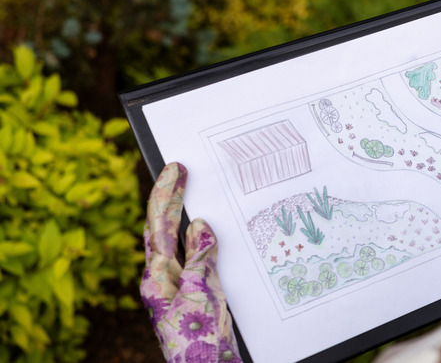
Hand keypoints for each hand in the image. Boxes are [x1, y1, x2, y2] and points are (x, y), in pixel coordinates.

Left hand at [140, 163, 241, 361]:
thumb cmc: (197, 338)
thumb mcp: (200, 292)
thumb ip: (200, 257)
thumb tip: (199, 225)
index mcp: (157, 275)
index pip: (159, 224)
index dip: (168, 193)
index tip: (176, 168)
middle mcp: (164, 276)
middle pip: (164, 228)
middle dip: (172, 198)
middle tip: (181, 170)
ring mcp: (179, 284)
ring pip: (181, 241)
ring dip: (186, 216)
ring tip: (194, 191)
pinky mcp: (196, 292)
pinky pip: (199, 257)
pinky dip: (206, 240)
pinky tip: (216, 234)